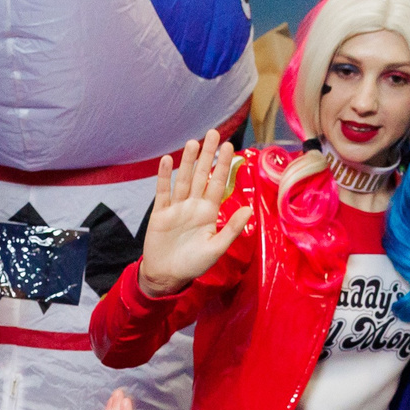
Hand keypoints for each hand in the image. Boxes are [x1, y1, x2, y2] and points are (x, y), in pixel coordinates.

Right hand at [138, 129, 253, 298]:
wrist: (166, 276)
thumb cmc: (193, 264)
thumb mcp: (216, 248)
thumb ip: (231, 228)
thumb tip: (249, 209)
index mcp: (208, 213)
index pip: (217, 184)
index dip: (223, 165)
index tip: (230, 147)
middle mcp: (193, 206)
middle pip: (201, 175)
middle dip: (207, 155)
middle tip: (213, 133)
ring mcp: (176, 208)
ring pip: (183, 180)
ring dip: (187, 161)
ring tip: (193, 143)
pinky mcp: (160, 213)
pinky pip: (163, 192)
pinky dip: (164, 176)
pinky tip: (167, 161)